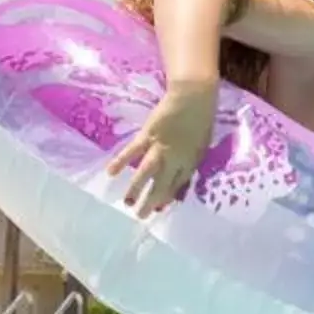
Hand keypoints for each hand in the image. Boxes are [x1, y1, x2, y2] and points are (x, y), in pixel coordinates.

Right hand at [111, 80, 217, 216]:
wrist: (193, 97)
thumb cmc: (201, 118)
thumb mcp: (202, 144)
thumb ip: (191, 160)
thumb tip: (183, 176)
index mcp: (190, 161)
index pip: (178, 184)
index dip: (169, 197)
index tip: (160, 209)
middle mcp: (176, 158)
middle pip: (162, 184)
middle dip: (152, 201)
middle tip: (142, 216)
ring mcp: (161, 147)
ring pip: (147, 172)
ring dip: (136, 188)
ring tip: (126, 203)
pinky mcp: (148, 135)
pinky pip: (133, 151)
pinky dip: (121, 161)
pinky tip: (111, 173)